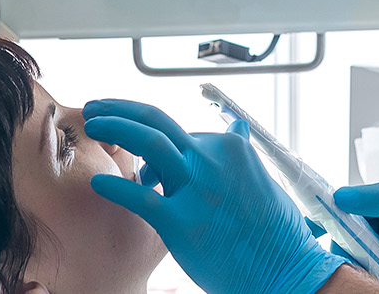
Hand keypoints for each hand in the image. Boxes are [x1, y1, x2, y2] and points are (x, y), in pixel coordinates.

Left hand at [82, 99, 346, 293]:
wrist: (286, 271)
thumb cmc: (273, 233)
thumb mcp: (260, 181)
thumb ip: (240, 155)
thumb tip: (235, 129)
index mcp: (231, 149)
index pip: (178, 130)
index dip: (151, 139)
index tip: (139, 156)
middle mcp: (214, 162)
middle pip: (157, 121)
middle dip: (120, 109)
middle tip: (96, 107)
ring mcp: (198, 190)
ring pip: (150, 143)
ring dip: (115, 128)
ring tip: (92, 126)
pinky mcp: (183, 223)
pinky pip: (139, 198)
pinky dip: (115, 187)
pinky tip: (98, 183)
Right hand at [334, 174, 378, 293]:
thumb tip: (340, 194)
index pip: (361, 197)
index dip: (341, 213)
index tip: (323, 227)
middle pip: (357, 226)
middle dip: (353, 244)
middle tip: (355, 258)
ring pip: (361, 251)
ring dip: (362, 263)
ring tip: (375, 272)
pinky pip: (372, 269)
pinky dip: (370, 275)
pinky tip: (378, 280)